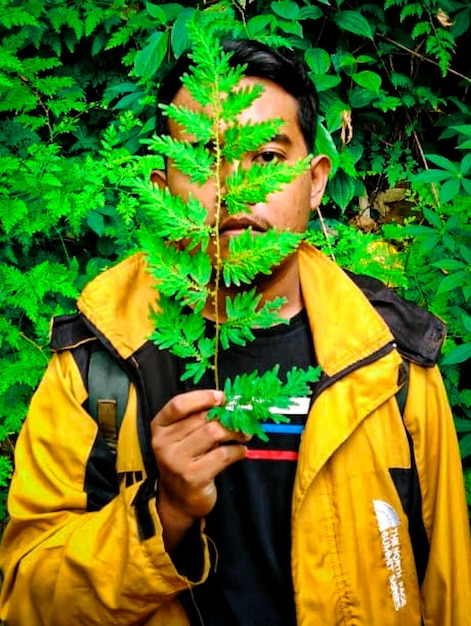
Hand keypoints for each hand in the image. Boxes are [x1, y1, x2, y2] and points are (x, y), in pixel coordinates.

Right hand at [151, 389, 248, 551]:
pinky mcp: (192, 477)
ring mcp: (176, 461)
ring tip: (245, 434)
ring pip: (213, 433)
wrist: (176, 501)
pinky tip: (241, 452)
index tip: (223, 398)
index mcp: (159, 427)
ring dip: (235, 431)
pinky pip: (222, 455)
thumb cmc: (184, 461)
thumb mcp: (182, 437)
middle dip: (228, 416)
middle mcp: (163, 442)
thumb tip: (230, 403)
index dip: (203, 397)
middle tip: (244, 418)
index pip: (178, 404)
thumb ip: (198, 419)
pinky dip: (237, 451)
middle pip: (202, 418)